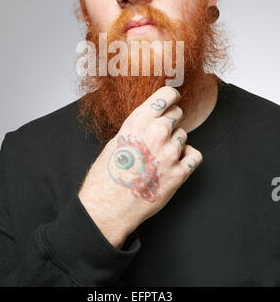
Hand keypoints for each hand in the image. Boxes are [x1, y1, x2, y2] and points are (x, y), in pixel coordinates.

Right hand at [78, 86, 202, 247]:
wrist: (108, 206)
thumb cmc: (107, 175)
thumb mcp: (117, 139)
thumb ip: (139, 125)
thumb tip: (154, 118)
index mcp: (138, 121)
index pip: (167, 95)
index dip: (171, 97)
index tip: (172, 100)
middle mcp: (157, 133)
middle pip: (178, 114)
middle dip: (171, 122)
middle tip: (160, 135)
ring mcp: (169, 153)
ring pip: (183, 136)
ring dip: (175, 143)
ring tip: (159, 156)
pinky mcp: (179, 173)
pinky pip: (194, 155)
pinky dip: (187, 159)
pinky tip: (174, 164)